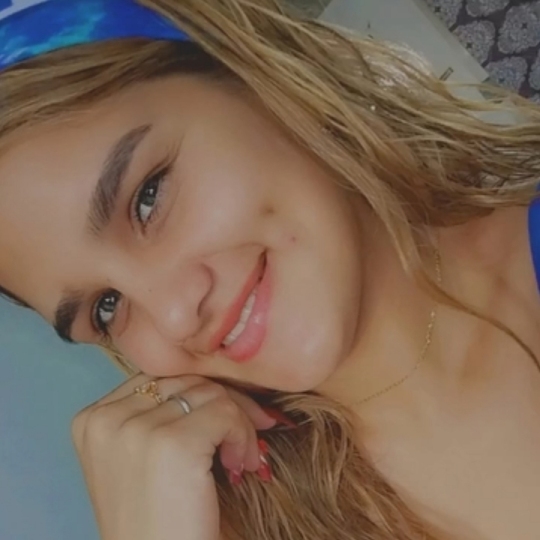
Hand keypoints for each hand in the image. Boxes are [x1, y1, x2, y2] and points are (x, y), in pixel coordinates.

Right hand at [71, 374, 275, 539]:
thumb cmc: (157, 524)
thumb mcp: (141, 460)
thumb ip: (161, 415)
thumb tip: (216, 380)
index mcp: (92, 421)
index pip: (160, 379)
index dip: (200, 395)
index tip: (228, 418)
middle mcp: (106, 419)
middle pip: (186, 380)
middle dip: (227, 404)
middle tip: (251, 434)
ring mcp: (134, 429)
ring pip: (211, 394)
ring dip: (238, 425)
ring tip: (242, 460)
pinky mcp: (171, 444)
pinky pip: (226, 414)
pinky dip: (243, 436)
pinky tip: (241, 467)